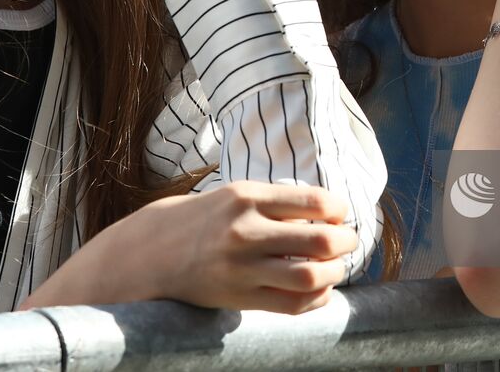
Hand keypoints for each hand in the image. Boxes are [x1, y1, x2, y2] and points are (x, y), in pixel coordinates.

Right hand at [23, 181, 357, 312]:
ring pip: (309, 276)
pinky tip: (321, 291)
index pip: (314, 201)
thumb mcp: (235, 195)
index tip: (342, 214)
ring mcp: (241, 267)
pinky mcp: (238, 297)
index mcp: (246, 196)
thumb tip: (328, 212)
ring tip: (337, 267)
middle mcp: (245, 230)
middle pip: (318, 240)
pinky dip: (316, 300)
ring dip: (334, 272)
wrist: (151, 252)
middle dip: (345, 242)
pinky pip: (291, 305)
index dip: (339, 210)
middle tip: (349, 242)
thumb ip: (277, 202)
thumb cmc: (204, 218)